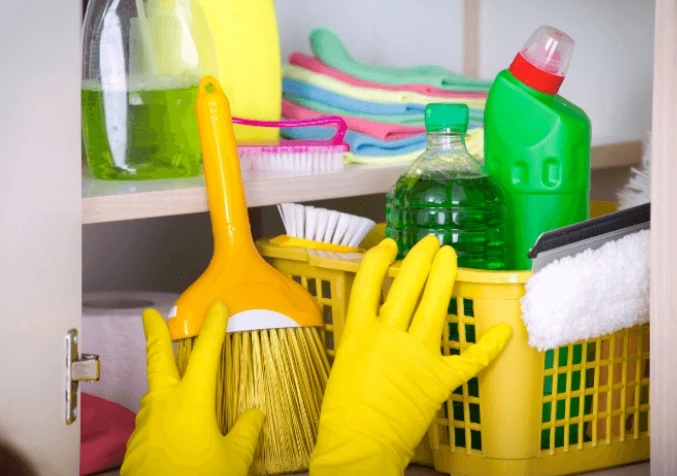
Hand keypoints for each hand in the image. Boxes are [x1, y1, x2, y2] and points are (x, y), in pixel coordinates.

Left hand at [121, 302, 263, 475]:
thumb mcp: (234, 460)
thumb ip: (245, 433)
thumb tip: (255, 415)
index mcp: (191, 401)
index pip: (206, 354)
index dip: (213, 328)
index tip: (217, 307)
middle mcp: (163, 405)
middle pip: (157, 360)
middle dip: (155, 333)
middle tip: (150, 314)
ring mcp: (145, 424)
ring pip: (154, 393)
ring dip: (163, 382)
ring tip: (177, 382)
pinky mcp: (136, 446)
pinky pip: (152, 422)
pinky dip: (163, 416)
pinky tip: (175, 429)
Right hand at [309, 236, 512, 474]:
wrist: (358, 444)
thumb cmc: (342, 409)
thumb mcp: (344, 360)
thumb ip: (363, 336)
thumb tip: (377, 320)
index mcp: (359, 331)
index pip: (369, 281)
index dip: (379, 258)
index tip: (390, 245)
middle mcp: (388, 335)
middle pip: (406, 286)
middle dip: (420, 259)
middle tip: (431, 242)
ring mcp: (416, 355)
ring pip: (433, 307)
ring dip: (443, 278)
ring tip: (450, 256)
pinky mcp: (438, 378)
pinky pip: (468, 360)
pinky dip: (487, 347)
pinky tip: (503, 332)